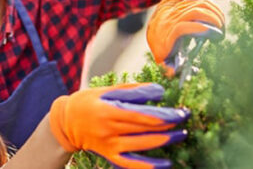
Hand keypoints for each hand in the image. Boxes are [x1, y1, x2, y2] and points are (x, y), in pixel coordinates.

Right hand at [49, 83, 188, 167]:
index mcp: (108, 110)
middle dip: (168, 124)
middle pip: (145, 129)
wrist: (67, 121)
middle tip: (185, 118)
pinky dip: (150, 165)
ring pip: (142, 146)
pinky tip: (167, 163)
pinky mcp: (109, 155)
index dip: (162, 114)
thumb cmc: (88, 101)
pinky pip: (132, 164)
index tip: (178, 110)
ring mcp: (109, 145)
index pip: (141, 114)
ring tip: (181, 134)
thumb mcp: (107, 90)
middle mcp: (109, 129)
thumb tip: (158, 91)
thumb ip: (133, 91)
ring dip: (164, 140)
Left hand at [147, 0, 224, 76]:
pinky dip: (212, 7)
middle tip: (220, 32)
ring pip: (198, 4)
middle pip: (193, 13)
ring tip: (221, 25)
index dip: (195, 29)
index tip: (209, 32)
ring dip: (214, 13)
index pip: (179, 28)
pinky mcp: (183, 4)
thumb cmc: (163, 49)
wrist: (155, 29)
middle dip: (211, 20)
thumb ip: (168, 69)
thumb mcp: (163, 61)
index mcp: (165, 37)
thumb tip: (175, 73)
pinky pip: (199, 0)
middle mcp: (170, 21)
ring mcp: (176, 10)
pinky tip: (218, 16)